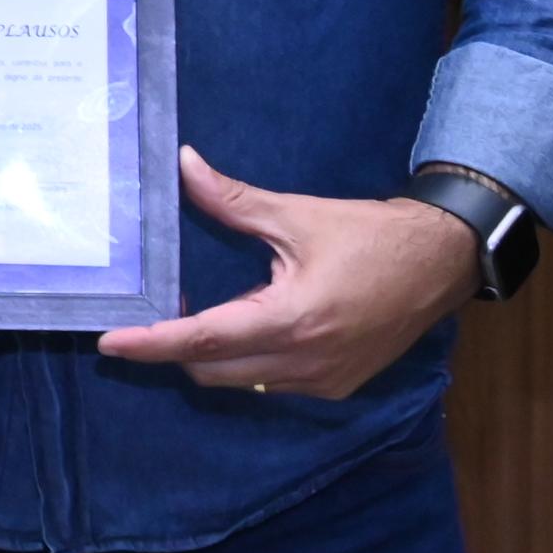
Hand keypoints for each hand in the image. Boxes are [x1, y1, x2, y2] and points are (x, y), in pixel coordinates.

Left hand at [94, 147, 473, 399]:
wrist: (443, 261)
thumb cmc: (372, 235)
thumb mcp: (297, 215)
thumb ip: (232, 200)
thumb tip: (183, 166)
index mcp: (291, 320)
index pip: (202, 341)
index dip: (151, 343)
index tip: (109, 342)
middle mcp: (305, 362)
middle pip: (212, 370)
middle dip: (176, 348)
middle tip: (152, 313)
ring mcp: (324, 381)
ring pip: (241, 381)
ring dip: (212, 355)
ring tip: (198, 313)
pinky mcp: (338, 385)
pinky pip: (272, 382)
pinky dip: (248, 361)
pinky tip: (245, 326)